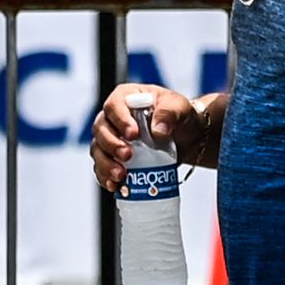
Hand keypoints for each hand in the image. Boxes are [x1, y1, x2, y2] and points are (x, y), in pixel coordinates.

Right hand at [89, 84, 210, 191]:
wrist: (186, 137)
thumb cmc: (179, 115)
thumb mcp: (179, 107)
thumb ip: (170, 113)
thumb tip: (158, 130)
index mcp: (126, 99)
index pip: (114, 106)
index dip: (119, 120)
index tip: (133, 134)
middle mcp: (113, 118)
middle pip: (101, 130)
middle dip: (111, 145)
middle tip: (127, 155)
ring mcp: (112, 139)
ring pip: (98, 150)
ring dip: (106, 164)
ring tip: (121, 175)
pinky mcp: (114, 158)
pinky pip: (102, 168)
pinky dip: (106, 177)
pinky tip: (115, 186)